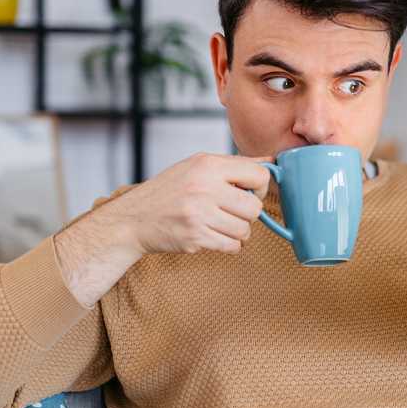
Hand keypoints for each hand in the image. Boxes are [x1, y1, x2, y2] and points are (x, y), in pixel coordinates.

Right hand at [100, 151, 272, 256]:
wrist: (133, 219)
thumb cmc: (169, 191)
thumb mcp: (198, 166)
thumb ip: (234, 165)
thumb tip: (272, 161)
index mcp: (208, 165)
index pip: (259, 174)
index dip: (261, 187)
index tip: (250, 193)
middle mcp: (204, 187)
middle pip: (254, 207)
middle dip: (248, 214)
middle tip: (232, 212)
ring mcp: (199, 214)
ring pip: (245, 230)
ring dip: (237, 231)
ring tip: (219, 224)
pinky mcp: (196, 237)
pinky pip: (232, 246)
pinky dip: (228, 245)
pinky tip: (213, 236)